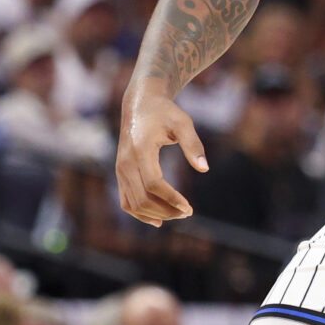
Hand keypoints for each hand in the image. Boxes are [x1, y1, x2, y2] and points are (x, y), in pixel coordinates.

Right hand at [115, 89, 206, 224]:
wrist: (140, 105)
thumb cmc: (164, 113)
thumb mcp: (183, 122)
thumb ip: (193, 144)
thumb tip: (204, 169)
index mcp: (140, 150)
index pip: (153, 184)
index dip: (170, 198)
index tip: (188, 207)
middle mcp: (125, 162)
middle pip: (142, 198)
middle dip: (166, 210)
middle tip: (188, 212)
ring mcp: (120, 170)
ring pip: (133, 204)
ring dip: (156, 214)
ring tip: (178, 214)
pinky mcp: (120, 174)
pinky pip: (126, 202)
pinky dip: (140, 214)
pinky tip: (158, 220)